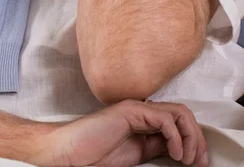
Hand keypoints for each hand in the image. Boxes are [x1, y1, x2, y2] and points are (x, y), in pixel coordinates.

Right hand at [29, 99, 207, 166]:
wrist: (71, 151)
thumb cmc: (95, 155)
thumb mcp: (136, 155)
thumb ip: (155, 147)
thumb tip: (182, 152)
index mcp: (145, 123)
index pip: (179, 122)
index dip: (195, 141)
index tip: (199, 163)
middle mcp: (143, 111)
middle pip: (183, 114)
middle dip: (197, 138)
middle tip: (199, 162)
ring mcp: (137, 109)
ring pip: (178, 112)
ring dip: (190, 136)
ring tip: (187, 158)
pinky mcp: (131, 111)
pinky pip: (164, 118)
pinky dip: (176, 136)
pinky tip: (175, 153)